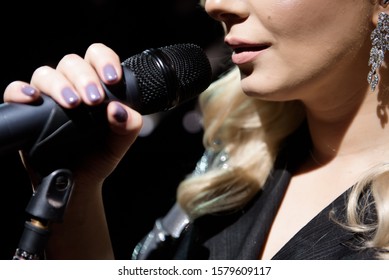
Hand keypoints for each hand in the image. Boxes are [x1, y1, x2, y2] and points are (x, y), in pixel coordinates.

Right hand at [3, 43, 142, 186]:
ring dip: (59, 85)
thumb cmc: (98, 156)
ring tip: (72, 104)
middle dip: (84, 77)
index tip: (112, 79)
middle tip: (94, 100)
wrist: (77, 181)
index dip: (105, 60)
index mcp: (95, 86)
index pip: (97, 57)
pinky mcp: (27, 112)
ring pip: (46, 73)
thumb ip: (129, 127)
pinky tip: (33, 99)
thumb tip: (119, 110)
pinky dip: (20, 91)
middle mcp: (71, 86)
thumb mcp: (119, 143)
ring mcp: (48, 97)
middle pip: (72, 63)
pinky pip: (15, 91)